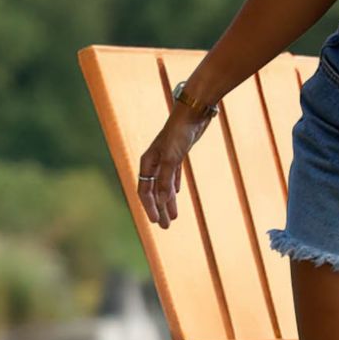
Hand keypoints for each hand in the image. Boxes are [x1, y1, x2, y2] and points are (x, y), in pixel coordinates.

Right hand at [136, 106, 213, 228]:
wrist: (193, 112)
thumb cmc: (180, 133)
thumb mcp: (173, 158)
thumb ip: (166, 180)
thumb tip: (161, 202)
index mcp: (147, 162)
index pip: (145, 190)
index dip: (150, 207)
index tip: (157, 222)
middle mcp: (154, 161)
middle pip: (153, 191)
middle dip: (159, 209)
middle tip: (165, 227)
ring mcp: (166, 158)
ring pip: (164, 185)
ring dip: (168, 201)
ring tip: (173, 217)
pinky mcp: (178, 154)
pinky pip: (172, 175)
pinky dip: (173, 187)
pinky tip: (176, 194)